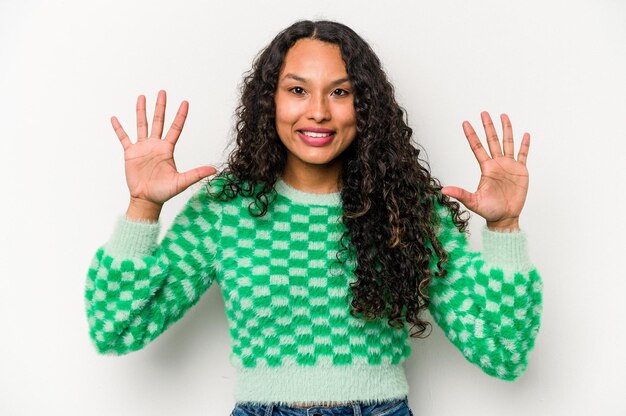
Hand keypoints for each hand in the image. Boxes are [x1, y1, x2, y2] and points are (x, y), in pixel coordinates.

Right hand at [111, 90, 215, 207]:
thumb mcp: (182, 182)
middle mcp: (155, 145)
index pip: (175, 128)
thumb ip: (196, 174)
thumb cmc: (164, 192)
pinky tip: (115, 118)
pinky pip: (124, 138)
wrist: (147, 199)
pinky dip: (119, 128)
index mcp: (167, 149)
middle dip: (161, 106)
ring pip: (142, 125)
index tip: (185, 102)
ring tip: (141, 97)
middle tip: (163, 92)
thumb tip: (215, 169)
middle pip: (159, 121)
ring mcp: (142, 148)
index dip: (180, 115)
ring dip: (141, 111)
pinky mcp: (130, 153)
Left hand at [440, 111, 530, 230]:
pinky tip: (525, 134)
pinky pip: (523, 155)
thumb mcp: (472, 202)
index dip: (471, 135)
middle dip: (488, 126)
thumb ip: (460, 194)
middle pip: (492, 140)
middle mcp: (496, 164)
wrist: (504, 217)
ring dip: (506, 130)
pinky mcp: (521, 171)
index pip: (477, 147)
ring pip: (508, 143)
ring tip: (504, 116)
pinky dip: (525, 145)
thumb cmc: (488, 211)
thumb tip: (443, 191)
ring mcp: (509, 166)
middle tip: (484, 112)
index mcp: (486, 168)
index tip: (465, 122)